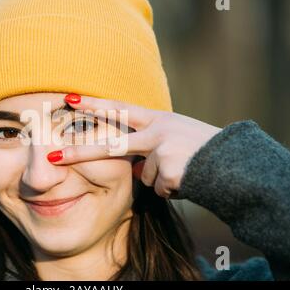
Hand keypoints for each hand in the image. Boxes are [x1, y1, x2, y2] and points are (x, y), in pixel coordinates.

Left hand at [47, 94, 221, 198]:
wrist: (237, 164)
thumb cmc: (205, 150)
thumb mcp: (177, 137)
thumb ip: (151, 147)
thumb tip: (134, 169)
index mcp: (158, 119)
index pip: (119, 109)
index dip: (94, 104)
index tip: (69, 99)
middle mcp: (158, 131)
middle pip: (112, 144)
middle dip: (80, 151)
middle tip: (52, 155)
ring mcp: (162, 150)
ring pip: (144, 176)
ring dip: (160, 179)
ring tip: (185, 171)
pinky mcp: (169, 171)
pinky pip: (158, 189)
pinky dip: (171, 190)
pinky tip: (188, 181)